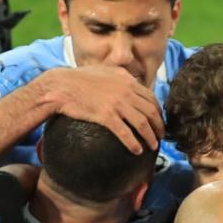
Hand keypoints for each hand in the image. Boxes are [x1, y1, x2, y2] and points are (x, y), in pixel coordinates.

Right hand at [40, 66, 163, 154]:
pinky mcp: (106, 115)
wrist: (61, 85)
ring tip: (153, 146)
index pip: (151, 98)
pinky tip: (137, 151)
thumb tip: (132, 82)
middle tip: (161, 137)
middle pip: (151, 112)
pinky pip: (125, 133)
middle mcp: (126, 91)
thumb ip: (121, 76)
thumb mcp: (105, 71)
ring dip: (151, 137)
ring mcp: (117, 103)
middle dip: (159, 126)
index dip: (159, 112)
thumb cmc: (80, 79)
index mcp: (127, 80)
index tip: (159, 122)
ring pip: (142, 123)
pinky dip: (134, 144)